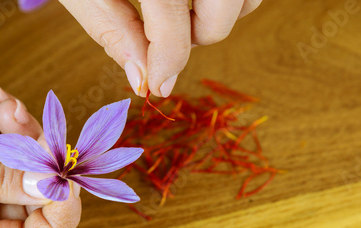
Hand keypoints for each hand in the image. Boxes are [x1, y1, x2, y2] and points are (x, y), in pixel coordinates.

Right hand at [0, 86, 80, 227]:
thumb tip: (52, 181)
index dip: (61, 213)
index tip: (67, 174)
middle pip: (38, 199)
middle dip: (42, 156)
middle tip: (31, 123)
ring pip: (27, 167)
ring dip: (24, 131)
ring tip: (6, 104)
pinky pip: (5, 148)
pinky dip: (4, 122)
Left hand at [58, 0, 261, 97]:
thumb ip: (116, 31)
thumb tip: (144, 79)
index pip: (173, 21)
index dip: (167, 60)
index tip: (159, 85)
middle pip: (223, 13)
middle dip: (196, 36)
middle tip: (165, 36)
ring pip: (245, 0)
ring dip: (215, 17)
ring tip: (178, 9)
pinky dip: (227, 0)